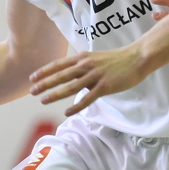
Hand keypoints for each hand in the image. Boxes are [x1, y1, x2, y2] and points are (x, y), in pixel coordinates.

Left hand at [29, 45, 150, 116]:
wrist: (137, 58)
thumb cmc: (116, 59)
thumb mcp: (96, 58)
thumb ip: (83, 68)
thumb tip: (74, 82)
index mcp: (83, 57)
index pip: (59, 64)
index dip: (44, 71)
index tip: (32, 78)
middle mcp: (86, 65)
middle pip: (60, 76)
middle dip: (45, 84)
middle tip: (32, 91)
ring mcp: (95, 76)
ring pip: (70, 86)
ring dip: (55, 94)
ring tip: (43, 100)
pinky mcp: (105, 86)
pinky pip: (87, 98)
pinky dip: (76, 106)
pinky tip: (67, 112)